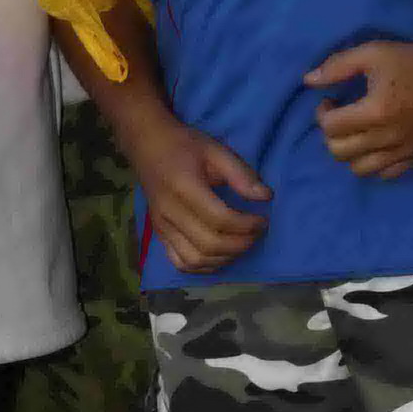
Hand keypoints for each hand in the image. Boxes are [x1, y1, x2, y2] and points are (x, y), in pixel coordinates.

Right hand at [122, 111, 271, 272]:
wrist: (147, 146)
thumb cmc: (183, 145)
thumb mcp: (215, 150)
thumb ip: (241, 174)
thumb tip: (266, 197)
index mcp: (184, 188)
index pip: (220, 219)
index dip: (246, 225)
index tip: (262, 220)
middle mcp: (169, 212)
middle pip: (209, 244)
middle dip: (240, 244)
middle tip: (256, 233)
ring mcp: (161, 227)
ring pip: (195, 259)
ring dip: (224, 258)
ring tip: (241, 244)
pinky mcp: (159, 235)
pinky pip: (180, 263)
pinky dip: (203, 266)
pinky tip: (220, 255)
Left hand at [304, 38, 412, 179]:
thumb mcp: (373, 53)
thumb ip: (337, 66)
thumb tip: (308, 81)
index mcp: (374, 112)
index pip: (330, 127)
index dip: (322, 113)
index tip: (330, 101)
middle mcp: (387, 139)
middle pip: (339, 152)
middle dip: (332, 134)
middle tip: (341, 116)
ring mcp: (403, 152)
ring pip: (358, 169)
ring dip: (349, 152)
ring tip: (357, 132)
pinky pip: (384, 174)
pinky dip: (373, 163)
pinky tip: (376, 144)